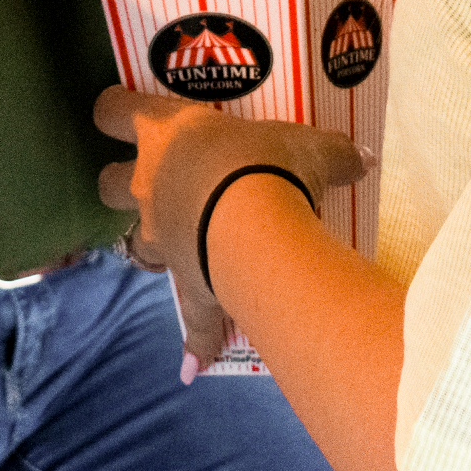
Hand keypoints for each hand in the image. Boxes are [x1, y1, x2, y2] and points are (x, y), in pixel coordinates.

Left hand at [95, 86, 364, 374]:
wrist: (258, 230)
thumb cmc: (269, 164)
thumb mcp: (310, 147)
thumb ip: (332, 152)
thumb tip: (363, 157)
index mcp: (166, 132)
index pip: (114, 110)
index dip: (113, 108)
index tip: (120, 109)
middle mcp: (150, 183)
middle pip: (106, 183)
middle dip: (120, 183)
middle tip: (152, 179)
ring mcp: (160, 236)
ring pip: (133, 241)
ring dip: (152, 243)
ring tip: (182, 244)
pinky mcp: (183, 283)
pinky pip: (186, 316)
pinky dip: (194, 338)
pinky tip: (196, 362)